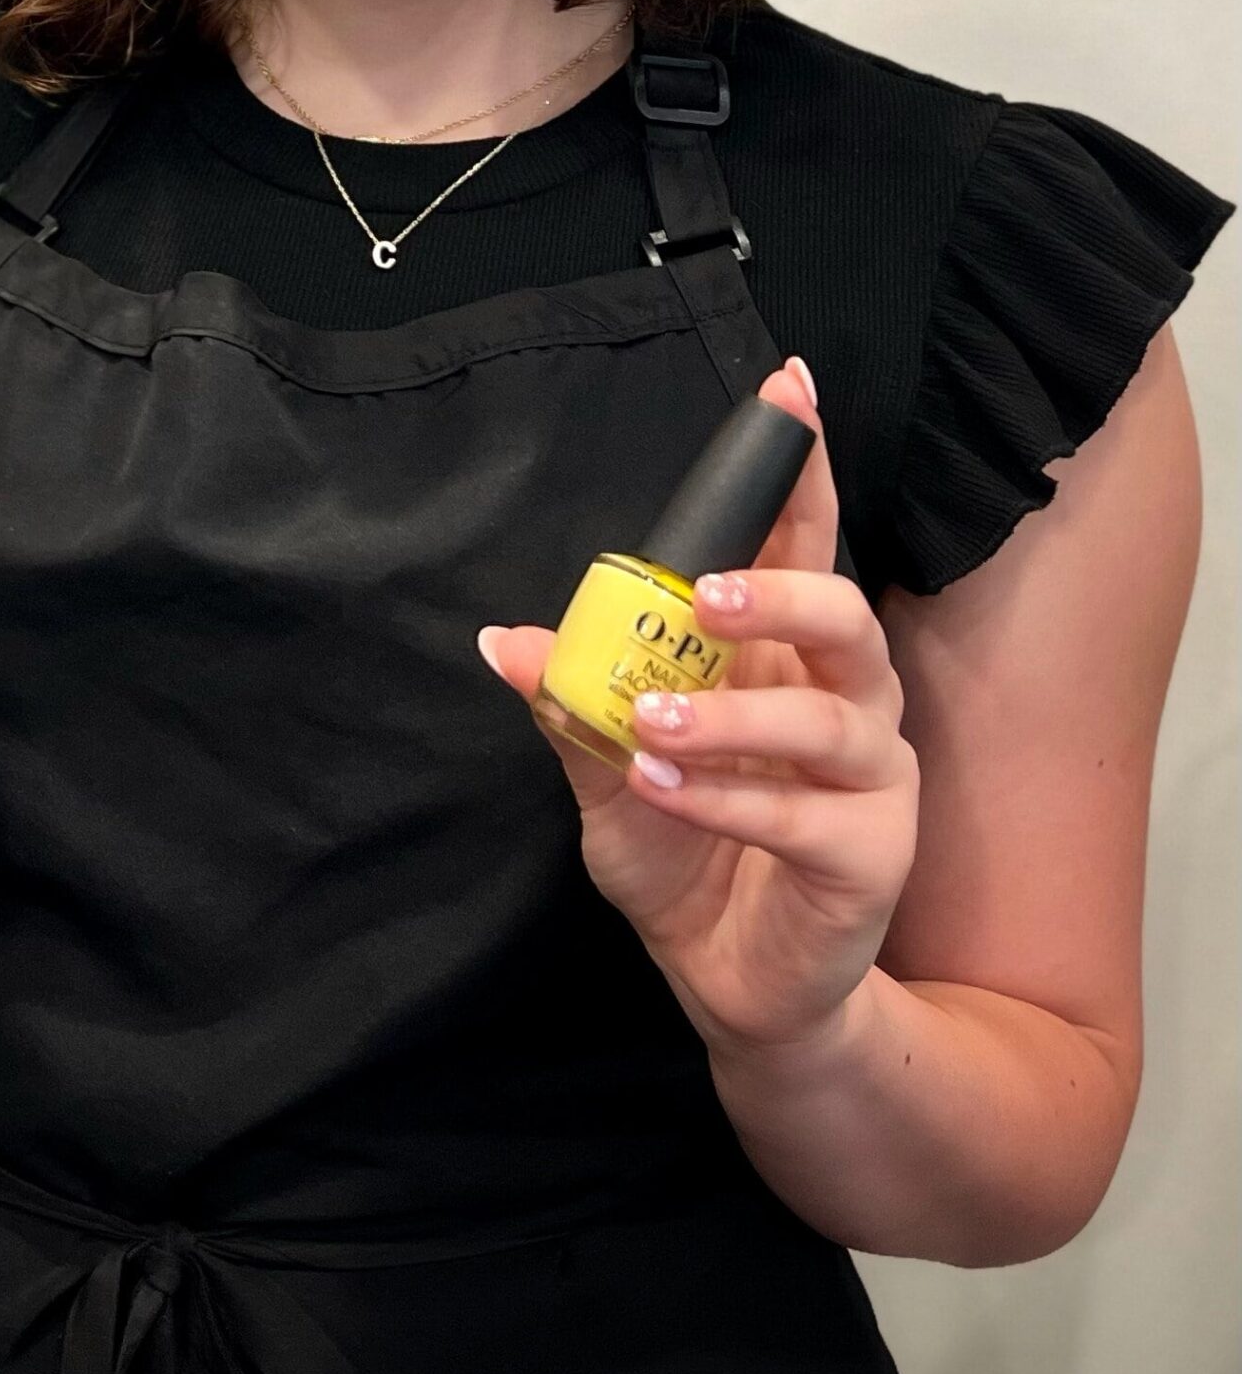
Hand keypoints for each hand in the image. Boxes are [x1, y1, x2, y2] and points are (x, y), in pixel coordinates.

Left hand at [479, 360, 918, 1055]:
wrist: (727, 984)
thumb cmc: (680, 854)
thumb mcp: (606, 772)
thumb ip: (571, 703)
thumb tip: (502, 642)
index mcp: (775, 660)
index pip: (798, 545)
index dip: (798, 472)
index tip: (789, 389)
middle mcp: (840, 702)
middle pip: (843, 612)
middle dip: (778, 588)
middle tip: (700, 594)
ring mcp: (868, 779)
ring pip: (831, 715)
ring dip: (733, 715)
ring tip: (652, 725)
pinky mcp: (871, 855)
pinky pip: (805, 814)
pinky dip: (727, 798)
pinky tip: (663, 790)